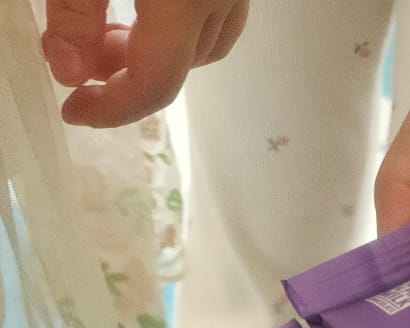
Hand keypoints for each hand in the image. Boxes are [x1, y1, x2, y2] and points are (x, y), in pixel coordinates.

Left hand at [43, 0, 249, 126]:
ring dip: (158, 55)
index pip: (156, 81)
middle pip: (181, 66)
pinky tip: (147, 12)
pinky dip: (182, 28)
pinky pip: (218, 14)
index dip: (113, 108)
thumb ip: (74, 11)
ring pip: (205, 45)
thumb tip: (68, 72)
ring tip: (109, 37)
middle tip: (78, 64)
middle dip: (127, 77)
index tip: (73, 111)